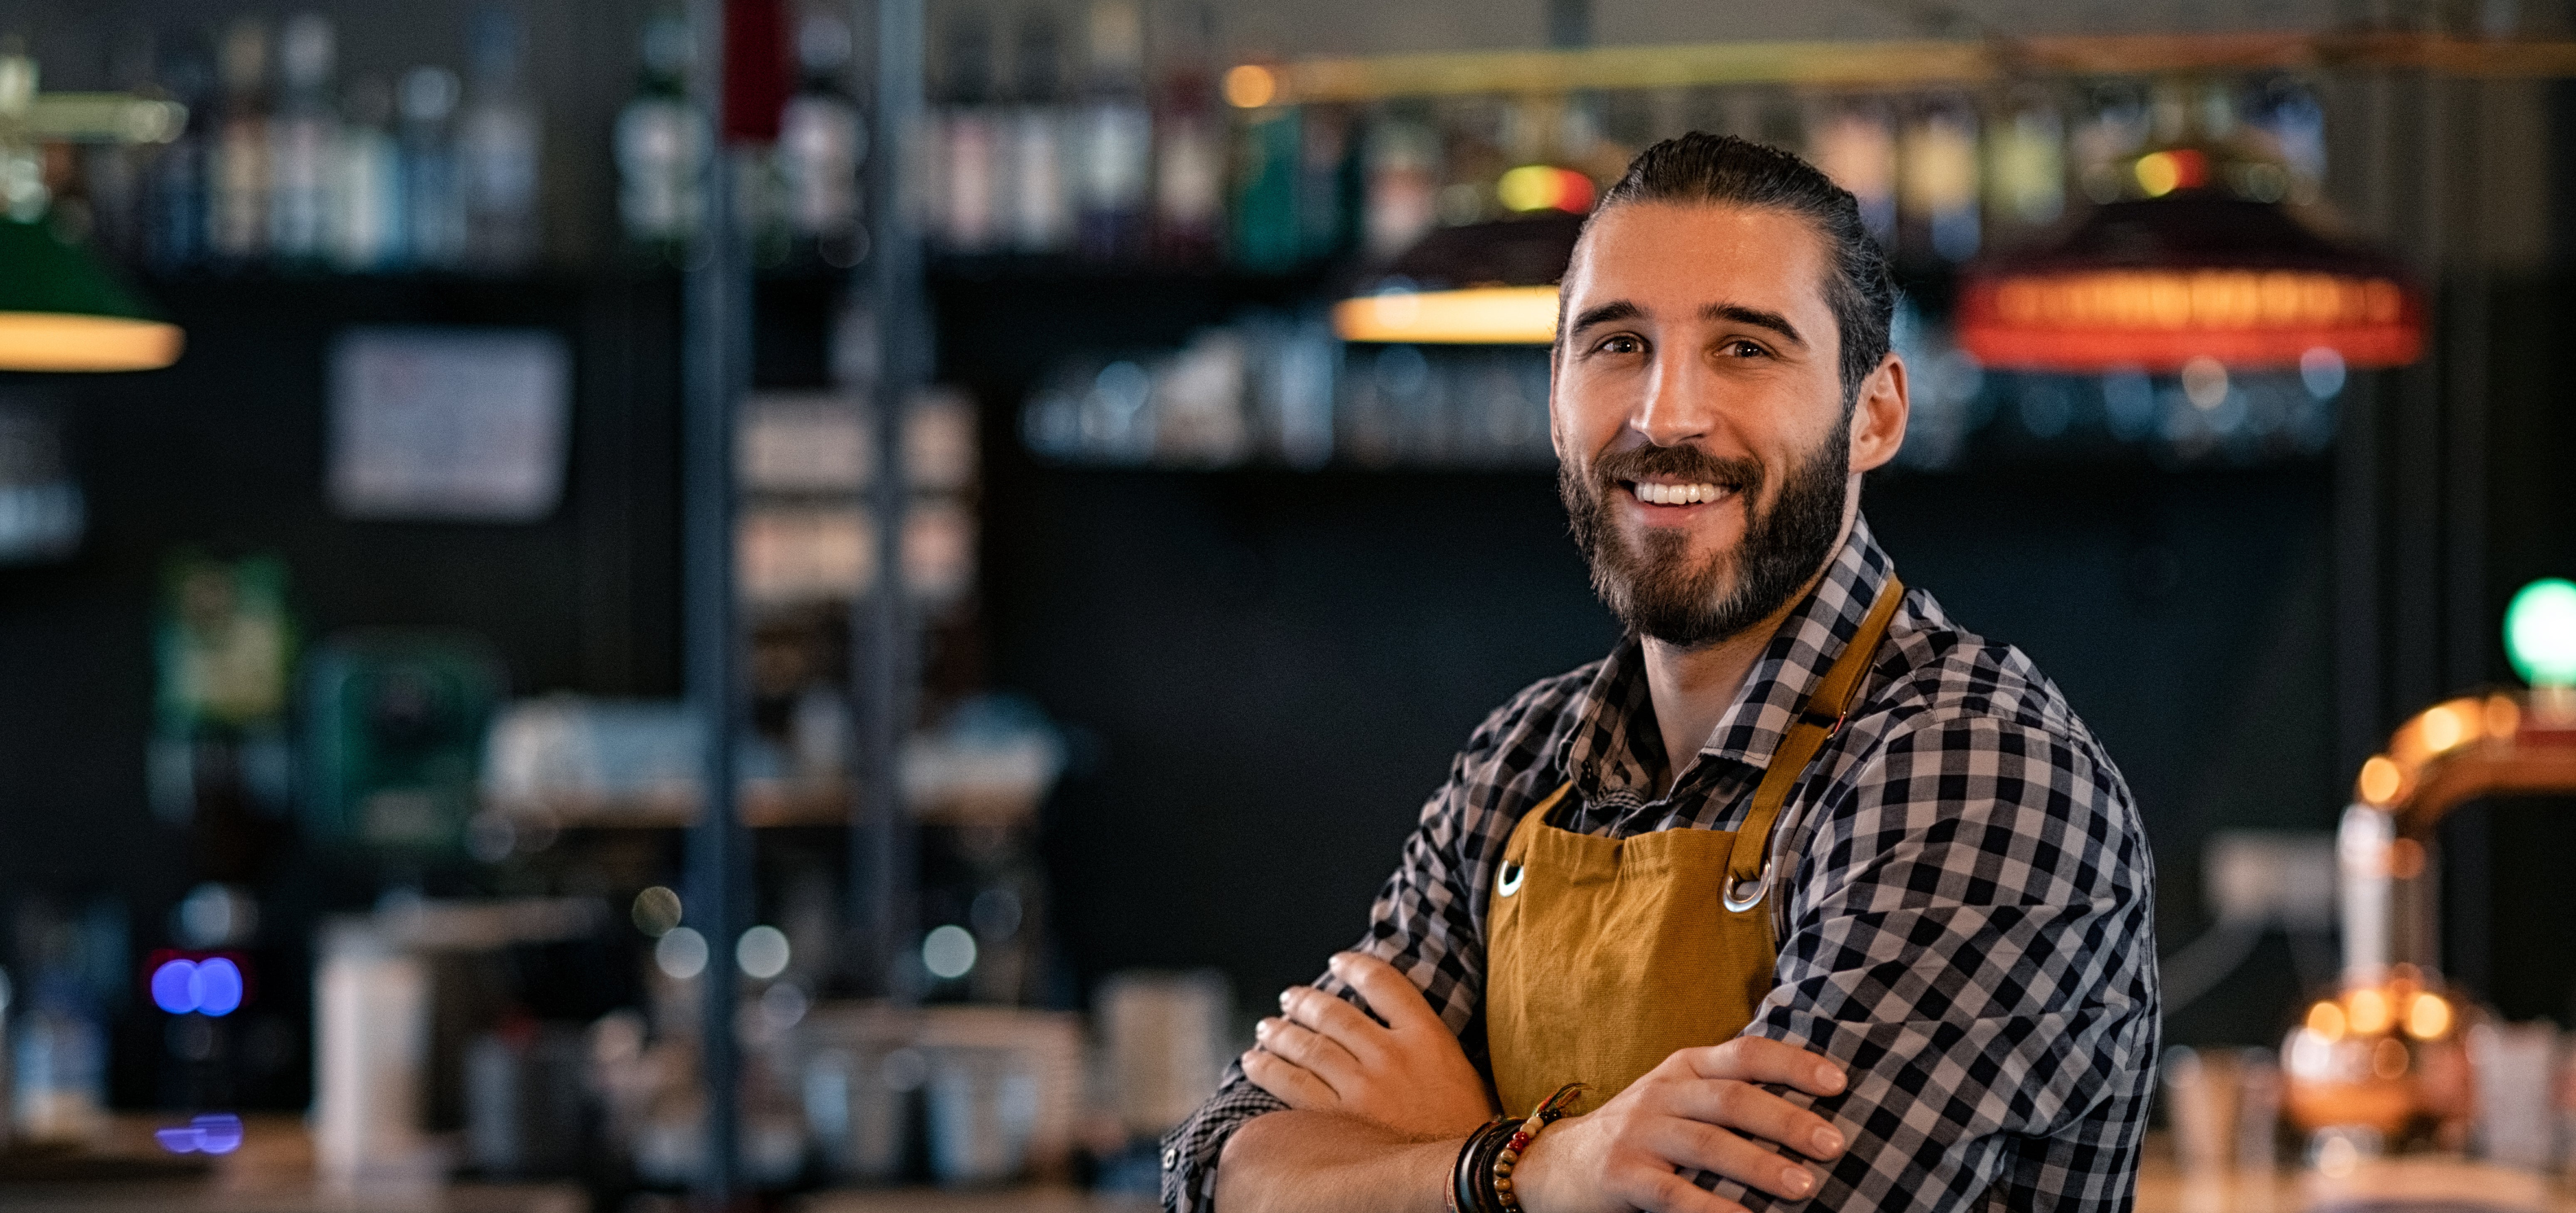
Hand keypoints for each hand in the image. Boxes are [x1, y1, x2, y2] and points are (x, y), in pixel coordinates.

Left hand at [1241, 951, 1495, 1138]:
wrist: (1462, 1174)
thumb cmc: (1463, 1127)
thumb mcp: (1458, 1070)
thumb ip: (1423, 1041)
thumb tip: (1386, 1019)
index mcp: (1427, 1037)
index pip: (1383, 983)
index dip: (1355, 967)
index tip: (1338, 962)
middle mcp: (1391, 1056)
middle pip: (1335, 1012)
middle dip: (1305, 1001)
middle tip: (1290, 998)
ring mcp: (1363, 1088)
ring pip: (1308, 1046)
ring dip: (1279, 1032)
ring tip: (1266, 1027)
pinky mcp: (1339, 1121)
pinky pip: (1291, 1086)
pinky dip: (1267, 1069)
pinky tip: (1254, 1061)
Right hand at [1512, 1038, 1848, 1212]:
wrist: (1556, 1165)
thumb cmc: (1639, 1134)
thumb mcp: (1678, 1099)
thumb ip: (1728, 1095)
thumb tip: (1813, 1114)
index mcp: (1684, 1068)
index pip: (1745, 1054)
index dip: (1793, 1064)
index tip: (1839, 1082)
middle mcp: (1663, 1093)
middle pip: (1733, 1098)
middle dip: (1788, 1120)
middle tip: (1835, 1144)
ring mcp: (1639, 1133)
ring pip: (1707, 1144)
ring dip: (1760, 1165)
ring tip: (1805, 1187)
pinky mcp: (1621, 1174)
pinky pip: (1674, 1193)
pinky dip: (1713, 1208)